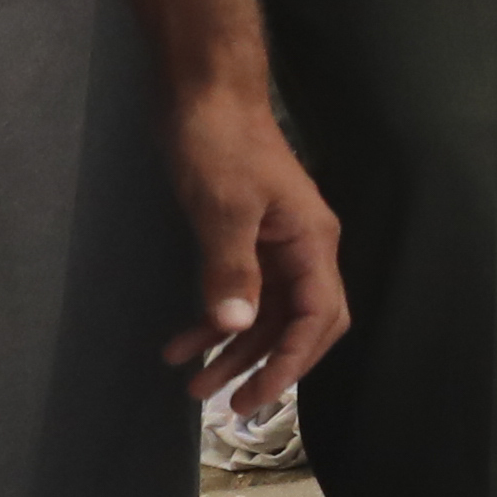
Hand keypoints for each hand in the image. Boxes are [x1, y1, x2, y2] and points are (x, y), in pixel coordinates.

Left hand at [157, 77, 349, 408]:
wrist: (202, 92)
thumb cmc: (219, 144)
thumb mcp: (223, 207)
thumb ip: (230, 269)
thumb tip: (234, 327)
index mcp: (312, 243)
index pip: (318, 318)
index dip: (293, 363)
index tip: (256, 397)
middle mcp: (303, 250)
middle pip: (299, 325)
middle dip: (266, 366)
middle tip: (227, 405)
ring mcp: (276, 246)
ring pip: (265, 315)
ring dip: (233, 350)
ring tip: (192, 385)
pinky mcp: (246, 239)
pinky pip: (239, 293)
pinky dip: (212, 319)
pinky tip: (178, 342)